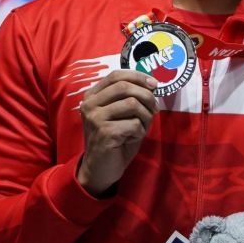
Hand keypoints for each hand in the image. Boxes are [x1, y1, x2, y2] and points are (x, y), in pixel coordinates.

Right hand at [75, 70, 158, 196]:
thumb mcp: (122, 114)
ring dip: (145, 116)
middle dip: (147, 96)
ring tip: (141, 128)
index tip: (154, 84)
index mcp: (92, 96)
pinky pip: (134, 124)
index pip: (116, 75)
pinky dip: (140, 131)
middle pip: (125, 87)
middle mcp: (89, 104)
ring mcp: (95, 118)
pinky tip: (131, 138)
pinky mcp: (104, 132)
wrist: (101, 167)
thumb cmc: (116, 139)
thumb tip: (152, 84)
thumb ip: (131, 97)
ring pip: (132, 104)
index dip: (138, 76)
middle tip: (154, 109)